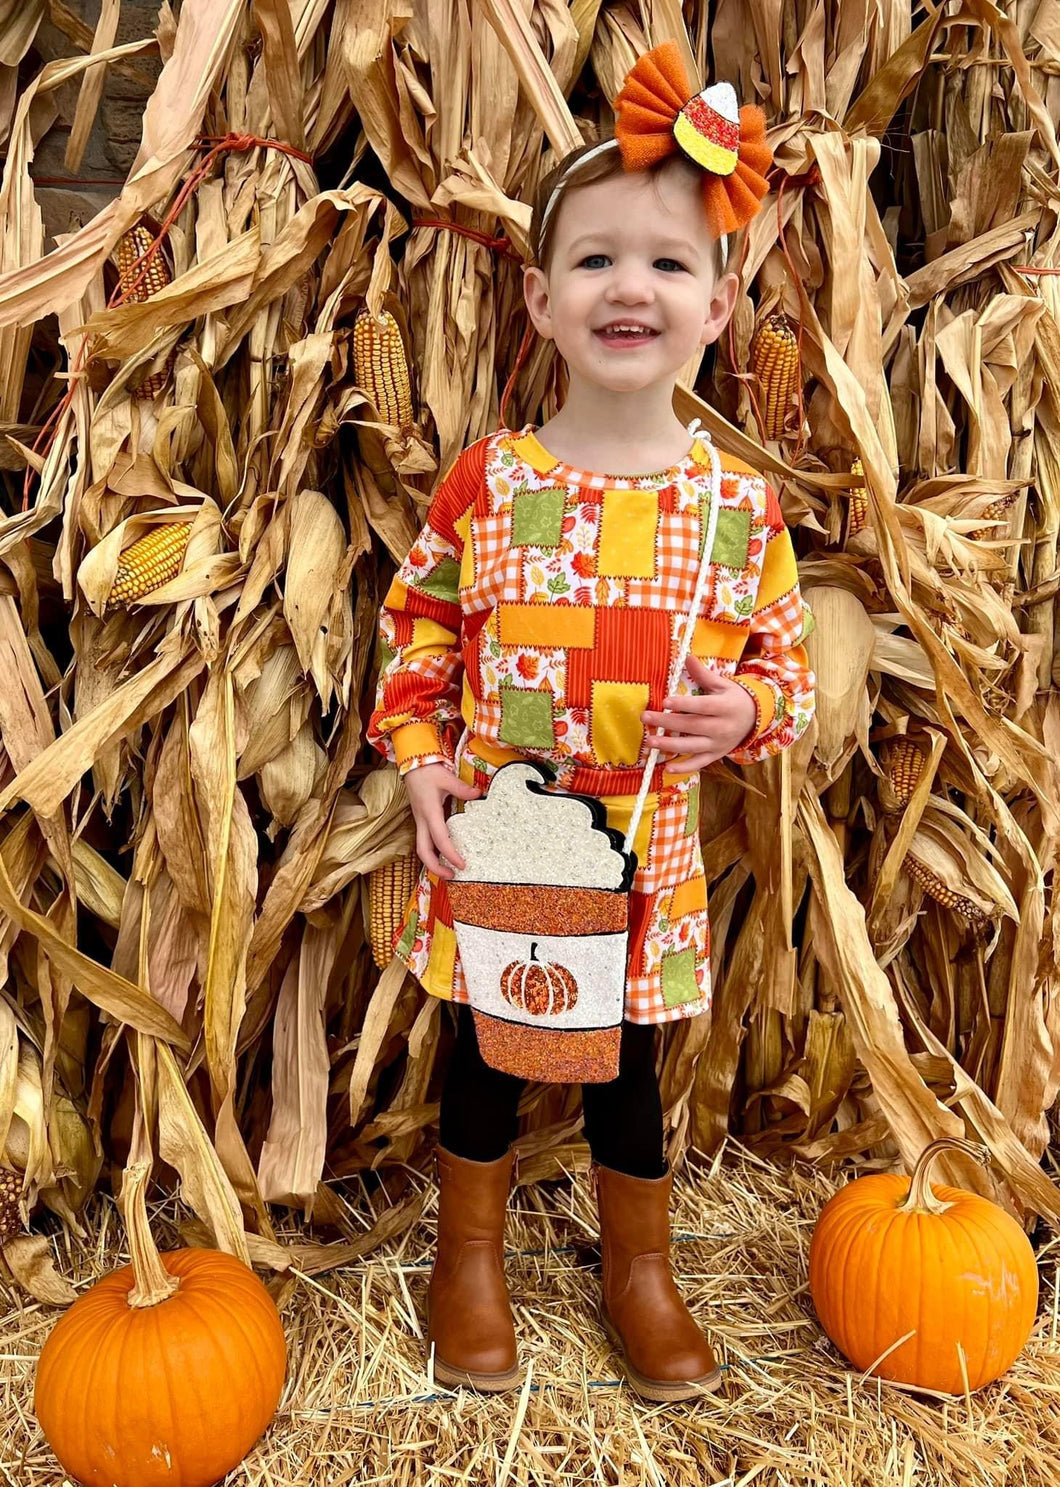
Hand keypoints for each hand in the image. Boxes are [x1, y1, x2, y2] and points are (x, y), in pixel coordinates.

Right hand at [403, 763, 481, 878]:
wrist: (412, 765)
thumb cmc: (428, 772)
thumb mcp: (446, 778)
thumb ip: (462, 788)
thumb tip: (479, 794)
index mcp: (429, 813)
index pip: (440, 840)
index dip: (450, 855)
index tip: (462, 864)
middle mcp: (422, 821)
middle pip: (423, 852)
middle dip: (435, 867)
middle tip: (452, 875)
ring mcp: (420, 821)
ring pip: (422, 849)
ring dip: (433, 863)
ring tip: (449, 870)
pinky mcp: (421, 820)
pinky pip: (424, 841)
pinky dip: (433, 852)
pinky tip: (444, 855)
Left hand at [641, 655, 757, 773]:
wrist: (754, 719)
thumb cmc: (734, 698)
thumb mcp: (722, 684)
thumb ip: (703, 674)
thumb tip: (687, 656)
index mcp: (724, 707)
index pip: (702, 706)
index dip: (684, 704)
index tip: (665, 701)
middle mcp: (722, 727)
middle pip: (691, 726)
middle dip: (667, 722)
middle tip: (645, 717)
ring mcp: (718, 744)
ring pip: (692, 746)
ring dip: (669, 745)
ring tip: (650, 741)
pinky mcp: (715, 755)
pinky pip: (698, 763)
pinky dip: (684, 768)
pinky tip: (667, 768)